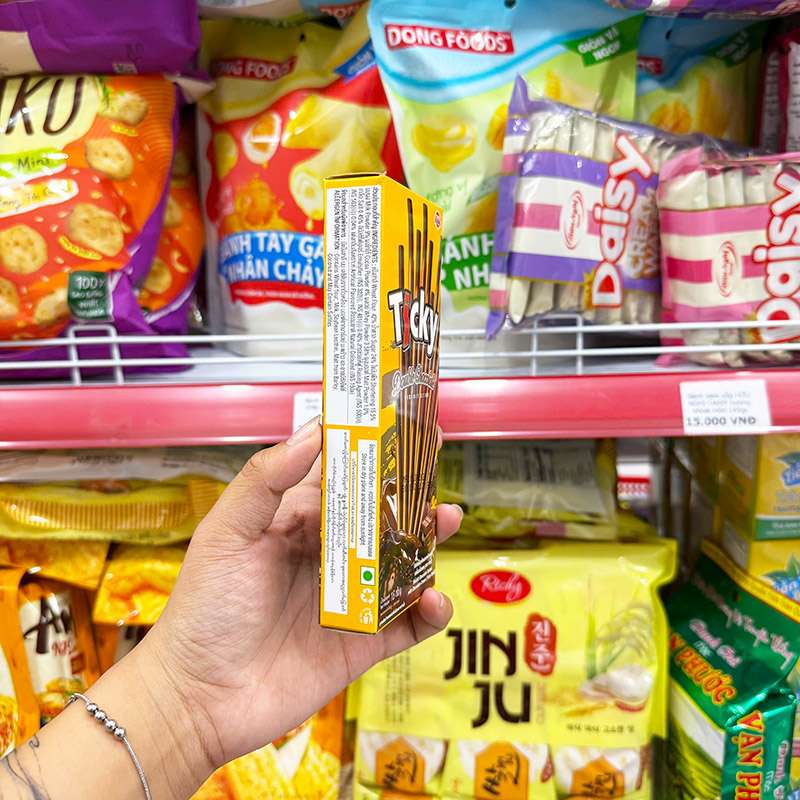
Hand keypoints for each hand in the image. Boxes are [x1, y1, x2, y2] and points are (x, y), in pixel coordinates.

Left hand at [138, 417, 460, 771]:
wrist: (198, 698)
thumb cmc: (204, 609)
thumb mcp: (227, 533)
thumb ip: (266, 480)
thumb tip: (312, 431)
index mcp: (297, 522)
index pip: (341, 476)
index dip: (368, 449)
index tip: (399, 420)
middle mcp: (329, 554)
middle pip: (382, 514)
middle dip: (411, 490)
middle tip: (435, 466)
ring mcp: (351, 599)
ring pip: (404, 561)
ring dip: (429, 540)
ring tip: (445, 520)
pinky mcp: (364, 643)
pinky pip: (409, 623)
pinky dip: (430, 610)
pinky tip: (432, 598)